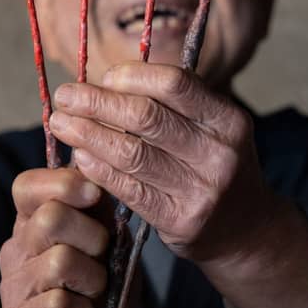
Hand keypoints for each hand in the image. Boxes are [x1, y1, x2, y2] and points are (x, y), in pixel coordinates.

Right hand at [0, 167, 109, 307]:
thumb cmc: (101, 283)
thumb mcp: (106, 235)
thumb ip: (98, 204)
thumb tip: (98, 162)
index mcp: (31, 221)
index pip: (26, 186)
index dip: (63, 184)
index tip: (94, 195)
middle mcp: (15, 248)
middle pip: (50, 218)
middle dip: (93, 236)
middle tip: (102, 257)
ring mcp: (11, 286)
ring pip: (60, 262)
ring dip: (94, 279)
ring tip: (94, 291)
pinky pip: (58, 303)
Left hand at [48, 62, 279, 265]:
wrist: (246, 231)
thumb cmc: (214, 166)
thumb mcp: (213, 129)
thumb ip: (174, 105)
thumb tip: (108, 80)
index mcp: (228, 119)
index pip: (175, 84)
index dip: (132, 76)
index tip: (104, 77)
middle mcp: (219, 153)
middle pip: (146, 117)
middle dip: (97, 102)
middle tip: (65, 95)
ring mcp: (201, 190)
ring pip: (132, 153)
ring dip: (88, 134)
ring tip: (60, 123)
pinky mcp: (181, 221)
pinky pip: (129, 189)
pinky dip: (99, 169)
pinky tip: (79, 156)